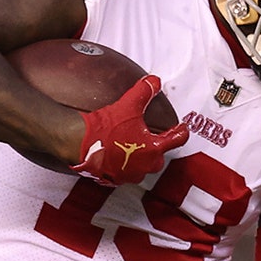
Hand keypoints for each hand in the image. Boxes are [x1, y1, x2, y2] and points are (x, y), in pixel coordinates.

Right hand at [71, 75, 188, 185]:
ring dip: (139, 156)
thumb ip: (144, 92)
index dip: (180, 132)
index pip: (176, 140)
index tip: (182, 129)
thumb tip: (154, 81)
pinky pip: (123, 171)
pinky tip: (115, 153)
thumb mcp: (128, 105)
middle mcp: (144, 166)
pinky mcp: (112, 179)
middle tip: (150, 135)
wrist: (78, 144)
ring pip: (141, 165)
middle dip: (156, 145)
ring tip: (130, 143)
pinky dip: (122, 163)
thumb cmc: (105, 129)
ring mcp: (128, 175)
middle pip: (159, 156)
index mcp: (153, 150)